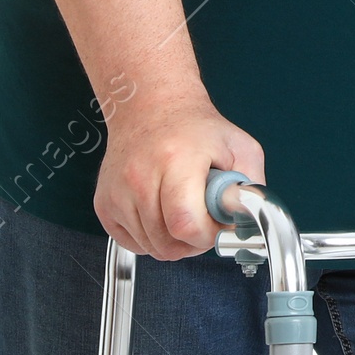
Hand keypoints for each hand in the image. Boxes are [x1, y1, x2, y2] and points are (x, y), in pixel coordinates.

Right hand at [95, 91, 264, 259]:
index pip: (186, 223)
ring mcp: (118, 191)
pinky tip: (161, 211)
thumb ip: (250, 187)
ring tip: (183, 208)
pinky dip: (151, 238)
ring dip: (172, 240)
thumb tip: (250, 222)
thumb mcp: (238, 147)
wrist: (151, 107)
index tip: (216, 225)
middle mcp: (140, 176)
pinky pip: (132, 244)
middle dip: (192, 241)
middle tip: (203, 218)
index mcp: (177, 159)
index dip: (207, 236)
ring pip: (150, 247)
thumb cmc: (194, 128)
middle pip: (167, 243)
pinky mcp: (104, 203)